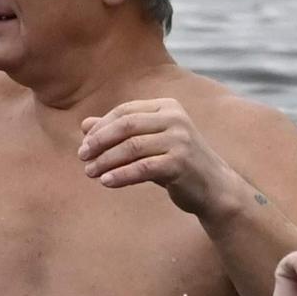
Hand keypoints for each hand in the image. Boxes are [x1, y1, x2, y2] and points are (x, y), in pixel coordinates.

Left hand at [75, 98, 236, 215]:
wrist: (214, 188)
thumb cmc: (176, 163)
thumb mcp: (148, 144)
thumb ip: (119, 133)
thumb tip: (84, 125)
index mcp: (167, 107)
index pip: (125, 112)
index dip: (101, 127)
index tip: (84, 144)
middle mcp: (175, 118)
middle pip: (126, 126)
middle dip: (99, 142)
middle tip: (82, 157)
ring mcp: (180, 139)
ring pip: (132, 147)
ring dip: (106, 161)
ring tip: (90, 172)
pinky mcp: (181, 162)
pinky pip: (142, 168)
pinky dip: (121, 175)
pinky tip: (106, 182)